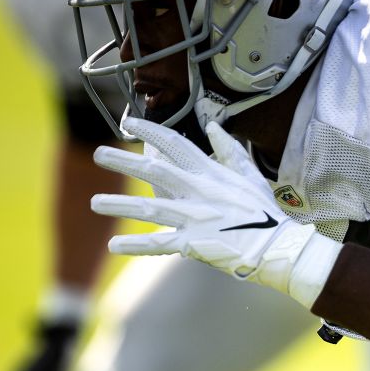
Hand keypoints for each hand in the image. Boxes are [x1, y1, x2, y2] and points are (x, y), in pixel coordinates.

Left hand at [90, 117, 340, 308]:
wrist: (275, 246)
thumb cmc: (263, 211)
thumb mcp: (250, 174)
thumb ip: (229, 150)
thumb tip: (214, 127)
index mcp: (211, 173)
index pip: (175, 145)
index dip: (150, 132)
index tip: (129, 124)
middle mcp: (198, 192)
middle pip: (154, 172)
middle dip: (124, 162)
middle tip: (98, 154)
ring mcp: (194, 218)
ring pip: (149, 209)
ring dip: (119, 205)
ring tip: (94, 202)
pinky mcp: (193, 244)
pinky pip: (159, 244)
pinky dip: (136, 246)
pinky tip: (113, 246)